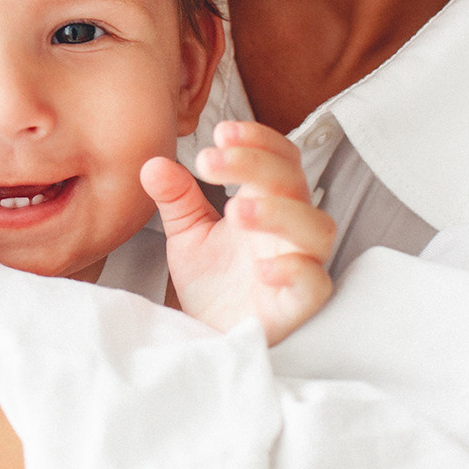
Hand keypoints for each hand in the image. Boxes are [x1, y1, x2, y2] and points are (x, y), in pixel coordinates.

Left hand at [142, 121, 335, 344]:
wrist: (211, 335)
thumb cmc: (213, 280)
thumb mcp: (187, 232)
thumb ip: (175, 197)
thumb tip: (152, 163)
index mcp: (266, 201)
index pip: (279, 157)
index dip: (258, 139)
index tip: (221, 133)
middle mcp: (288, 227)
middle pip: (294, 182)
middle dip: (255, 164)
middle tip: (209, 161)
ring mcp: (299, 263)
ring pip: (316, 227)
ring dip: (279, 212)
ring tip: (234, 210)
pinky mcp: (299, 304)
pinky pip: (315, 283)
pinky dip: (294, 269)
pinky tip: (263, 267)